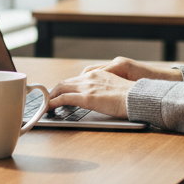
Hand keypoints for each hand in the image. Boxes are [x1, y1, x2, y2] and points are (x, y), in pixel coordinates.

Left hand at [47, 58, 180, 117]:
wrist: (138, 97)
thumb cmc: (132, 97)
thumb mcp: (116, 89)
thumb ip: (105, 91)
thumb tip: (102, 99)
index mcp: (99, 74)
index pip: (76, 79)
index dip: (65, 86)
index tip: (59, 93)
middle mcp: (90, 77)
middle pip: (65, 82)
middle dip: (54, 91)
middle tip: (47, 100)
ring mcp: (87, 87)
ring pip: (61, 88)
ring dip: (50, 97)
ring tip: (44, 105)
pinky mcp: (86, 98)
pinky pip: (63, 99)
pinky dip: (52, 103)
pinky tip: (47, 108)